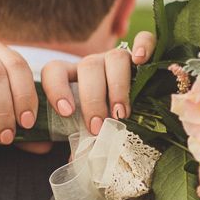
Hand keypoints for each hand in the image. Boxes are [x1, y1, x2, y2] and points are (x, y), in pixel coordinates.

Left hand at [40, 31, 155, 135]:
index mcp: (74, 79)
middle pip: (88, 67)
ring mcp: (120, 58)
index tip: (66, 112)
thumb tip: (74, 160)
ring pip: (115, 58)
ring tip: (121, 113)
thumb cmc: (111, 123)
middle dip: (92, 99)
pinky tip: (141, 61)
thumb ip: (82, 144)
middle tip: (97, 126)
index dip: (57, 89)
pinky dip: (143, 46)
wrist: (144, 111)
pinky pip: (144, 39)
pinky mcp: (144, 53)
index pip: (54, 71)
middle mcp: (95, 65)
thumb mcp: (93, 132)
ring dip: (117, 86)